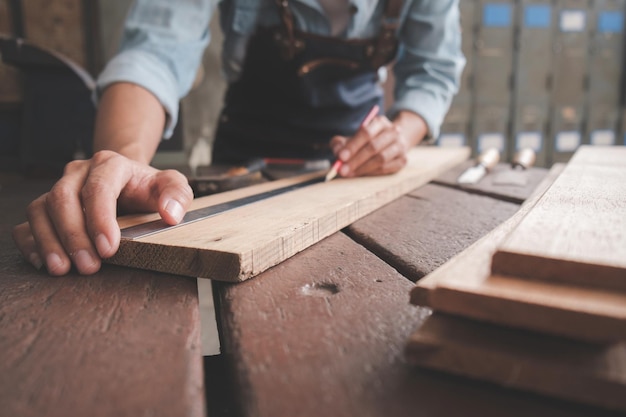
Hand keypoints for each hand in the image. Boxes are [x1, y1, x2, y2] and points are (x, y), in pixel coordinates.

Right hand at [12, 150, 193, 275]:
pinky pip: (28, 221)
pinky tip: (43, 261)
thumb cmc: (150, 188)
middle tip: (88, 266)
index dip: (100, 218)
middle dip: (74, 235)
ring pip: (41, 209)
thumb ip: (177, 195)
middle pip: (63, 198)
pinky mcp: (47, 206)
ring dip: (49, 241)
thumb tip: (171, 214)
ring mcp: (59, 187)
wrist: (130, 183)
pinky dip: (30, 241)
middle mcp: (79, 172)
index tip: (108, 248)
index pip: (98, 187)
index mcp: (110, 164)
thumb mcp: (173, 186)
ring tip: (61, 269)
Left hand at [329, 110, 427, 176]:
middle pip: (373, 147)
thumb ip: (341, 143)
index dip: (352, 146)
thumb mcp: (352, 137)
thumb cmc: (366, 141)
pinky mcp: (403, 160)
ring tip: (349, 174)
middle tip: (342, 170)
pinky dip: (371, 173)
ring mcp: (400, 146)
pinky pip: (386, 168)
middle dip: (355, 160)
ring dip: (363, 168)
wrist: (391, 142)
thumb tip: (337, 152)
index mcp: (380, 122)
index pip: (366, 133)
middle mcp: (393, 132)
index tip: (340, 157)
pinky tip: (360, 175)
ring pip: (381, 159)